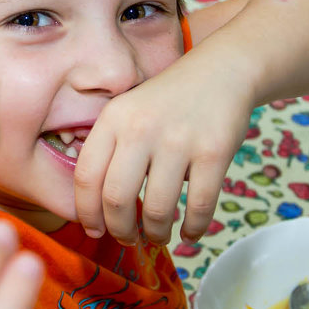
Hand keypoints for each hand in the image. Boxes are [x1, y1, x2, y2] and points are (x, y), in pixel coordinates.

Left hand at [73, 53, 251, 245]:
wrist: (222, 71)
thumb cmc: (168, 101)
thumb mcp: (128, 111)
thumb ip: (109, 149)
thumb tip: (97, 209)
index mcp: (113, 119)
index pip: (86, 176)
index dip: (86, 212)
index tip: (95, 229)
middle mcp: (141, 128)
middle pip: (116, 199)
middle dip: (120, 230)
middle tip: (128, 238)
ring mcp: (179, 140)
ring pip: (158, 209)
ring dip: (157, 234)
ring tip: (159, 236)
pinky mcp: (214, 152)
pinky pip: (199, 206)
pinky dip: (193, 229)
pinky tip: (190, 234)